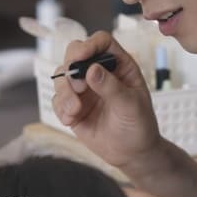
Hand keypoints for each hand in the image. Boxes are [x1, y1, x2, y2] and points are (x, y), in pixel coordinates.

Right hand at [52, 30, 161, 169]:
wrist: (131, 154)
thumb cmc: (138, 125)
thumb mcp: (130, 106)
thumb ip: (111, 87)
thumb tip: (91, 69)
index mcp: (119, 65)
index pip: (102, 42)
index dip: (90, 45)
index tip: (81, 57)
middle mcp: (99, 72)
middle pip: (75, 53)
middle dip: (71, 68)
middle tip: (78, 87)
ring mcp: (84, 88)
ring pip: (62, 76)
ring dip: (64, 92)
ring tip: (75, 110)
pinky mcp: (73, 105)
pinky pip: (57, 98)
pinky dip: (60, 108)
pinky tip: (71, 120)